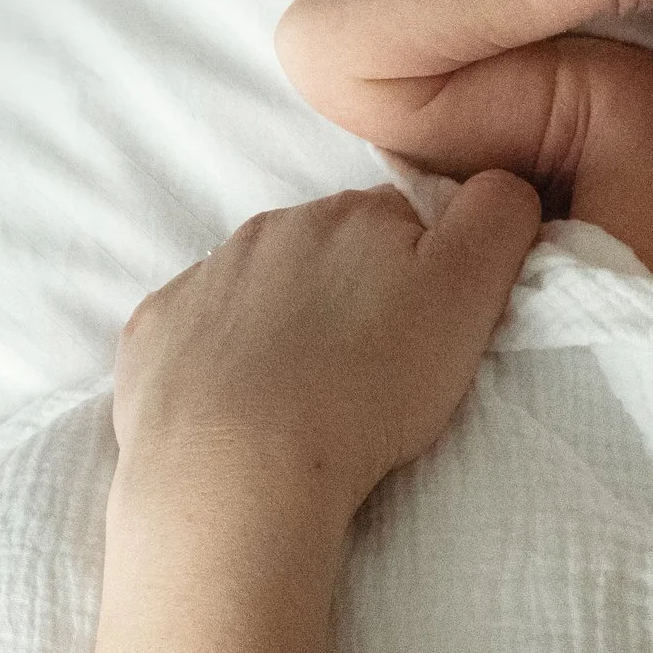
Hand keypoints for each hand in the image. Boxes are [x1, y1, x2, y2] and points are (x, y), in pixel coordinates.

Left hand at [111, 174, 541, 521]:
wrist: (234, 469)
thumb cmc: (368, 386)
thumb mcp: (469, 294)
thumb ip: (498, 218)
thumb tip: (500, 183)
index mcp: (352, 214)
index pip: (409, 218)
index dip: (432, 271)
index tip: (435, 331)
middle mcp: (270, 229)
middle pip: (335, 250)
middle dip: (359, 293)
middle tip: (382, 370)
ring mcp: (202, 281)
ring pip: (267, 288)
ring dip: (294, 324)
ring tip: (317, 396)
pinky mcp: (152, 335)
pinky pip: (201, 331)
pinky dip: (227, 358)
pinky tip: (249, 406)